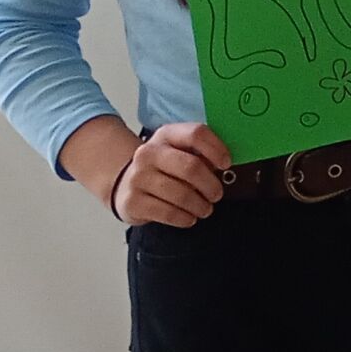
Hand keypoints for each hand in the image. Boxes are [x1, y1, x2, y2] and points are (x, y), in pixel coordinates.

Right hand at [111, 121, 231, 227]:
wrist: (124, 183)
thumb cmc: (164, 167)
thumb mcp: (179, 151)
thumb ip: (200, 154)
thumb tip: (224, 166)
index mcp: (166, 135)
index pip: (196, 133)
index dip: (216, 149)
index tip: (226, 164)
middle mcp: (148, 153)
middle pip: (190, 167)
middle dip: (210, 185)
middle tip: (217, 195)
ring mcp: (137, 178)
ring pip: (181, 194)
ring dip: (200, 205)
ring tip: (205, 209)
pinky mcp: (132, 202)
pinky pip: (168, 213)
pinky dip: (185, 218)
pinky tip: (189, 218)